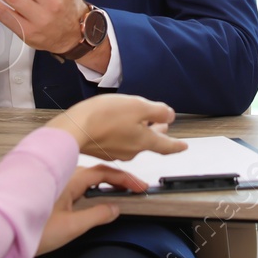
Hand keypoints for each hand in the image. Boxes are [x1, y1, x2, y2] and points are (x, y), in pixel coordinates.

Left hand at [38, 164, 144, 254]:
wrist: (3, 232)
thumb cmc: (31, 230)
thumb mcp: (71, 227)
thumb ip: (96, 216)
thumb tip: (115, 209)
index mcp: (70, 179)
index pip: (104, 173)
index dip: (125, 179)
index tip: (140, 187)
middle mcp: (63, 176)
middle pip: (97, 172)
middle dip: (118, 179)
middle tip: (135, 189)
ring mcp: (56, 182)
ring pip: (86, 178)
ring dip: (105, 183)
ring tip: (121, 193)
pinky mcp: (50, 191)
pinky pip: (77, 184)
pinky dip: (93, 188)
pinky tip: (97, 198)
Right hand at [47, 93, 187, 159]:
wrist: (74, 129)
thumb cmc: (104, 117)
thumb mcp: (138, 106)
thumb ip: (158, 111)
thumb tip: (170, 115)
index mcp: (144, 141)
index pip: (166, 146)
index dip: (177, 145)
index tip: (184, 146)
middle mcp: (132, 150)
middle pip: (150, 142)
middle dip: (158, 133)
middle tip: (164, 126)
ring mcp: (116, 151)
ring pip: (134, 141)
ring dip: (140, 131)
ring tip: (142, 120)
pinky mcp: (102, 149)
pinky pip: (119, 141)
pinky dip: (124, 132)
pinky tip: (118, 124)